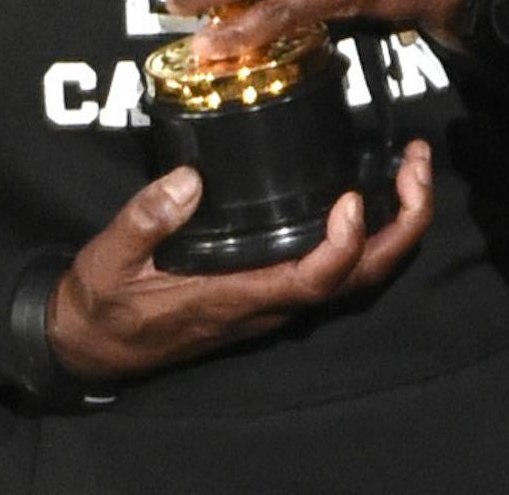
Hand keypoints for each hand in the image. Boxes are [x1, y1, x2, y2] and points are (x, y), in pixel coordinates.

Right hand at [48, 141, 432, 379]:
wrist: (91, 344)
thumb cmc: (103, 303)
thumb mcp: (108, 260)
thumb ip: (145, 219)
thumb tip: (189, 177)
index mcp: (236, 298)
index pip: (313, 283)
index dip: (344, 246)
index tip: (351, 198)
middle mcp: (269, 304)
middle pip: (360, 280)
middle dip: (402, 226)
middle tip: (417, 163)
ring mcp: (275, 298)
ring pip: (358, 276)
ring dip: (396, 224)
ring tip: (411, 164)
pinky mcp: (271, 285)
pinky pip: (338, 267)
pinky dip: (371, 229)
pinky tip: (373, 186)